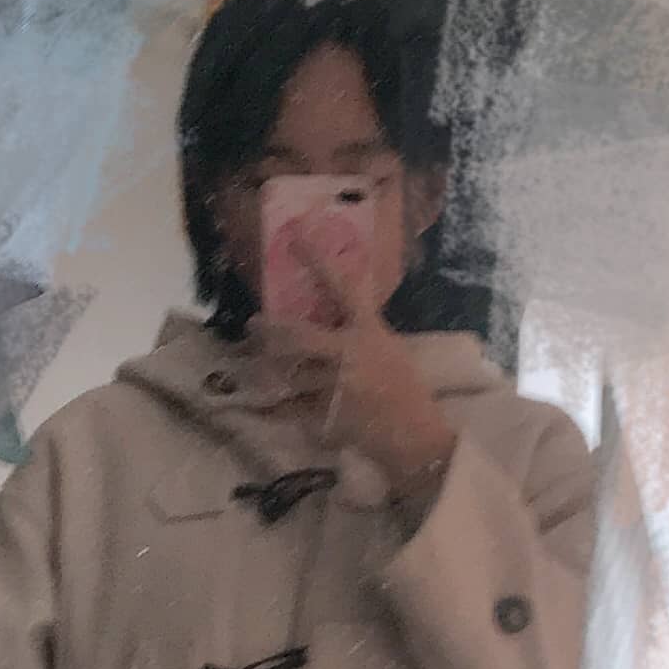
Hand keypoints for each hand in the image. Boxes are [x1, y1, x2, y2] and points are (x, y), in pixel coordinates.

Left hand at [247, 236, 454, 496]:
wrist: (414, 437)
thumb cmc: (405, 390)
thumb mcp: (389, 349)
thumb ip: (361, 331)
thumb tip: (333, 314)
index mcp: (369, 331)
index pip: (341, 286)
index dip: (318, 257)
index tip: (297, 231)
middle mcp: (349, 354)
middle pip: (297, 335)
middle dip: (271, 331)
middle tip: (254, 325)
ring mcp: (335, 386)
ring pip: (290, 374)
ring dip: (276, 374)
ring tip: (266, 373)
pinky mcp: (325, 415)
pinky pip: (292, 407)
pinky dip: (283, 408)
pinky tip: (277, 408)